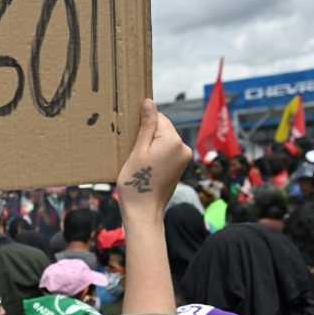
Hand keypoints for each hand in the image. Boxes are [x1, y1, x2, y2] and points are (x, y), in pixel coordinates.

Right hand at [116, 99, 190, 221]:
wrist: (144, 212)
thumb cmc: (136, 183)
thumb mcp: (137, 151)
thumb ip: (146, 125)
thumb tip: (149, 102)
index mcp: (173, 140)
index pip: (158, 118)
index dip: (142, 123)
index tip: (130, 134)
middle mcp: (183, 147)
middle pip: (162, 129)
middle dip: (146, 135)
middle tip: (131, 150)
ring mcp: (183, 158)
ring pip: (163, 140)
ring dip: (149, 145)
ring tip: (137, 160)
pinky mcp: (180, 167)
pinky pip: (166, 152)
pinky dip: (155, 154)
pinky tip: (144, 165)